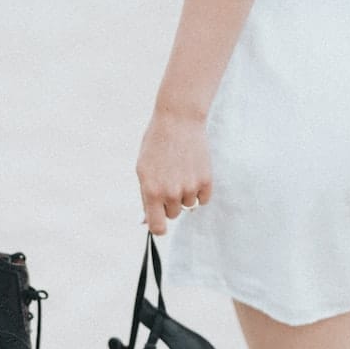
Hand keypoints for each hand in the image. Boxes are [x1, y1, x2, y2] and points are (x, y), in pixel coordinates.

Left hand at [136, 107, 211, 234]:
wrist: (178, 121)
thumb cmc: (156, 145)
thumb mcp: (143, 170)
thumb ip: (145, 197)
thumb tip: (146, 222)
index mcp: (151, 192)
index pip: (157, 227)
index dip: (158, 227)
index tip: (160, 222)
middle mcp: (171, 193)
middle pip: (173, 215)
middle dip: (169, 202)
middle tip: (169, 179)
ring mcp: (190, 188)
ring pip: (188, 205)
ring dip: (185, 194)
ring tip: (180, 171)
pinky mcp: (206, 181)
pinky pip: (203, 198)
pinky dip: (199, 190)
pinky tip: (192, 171)